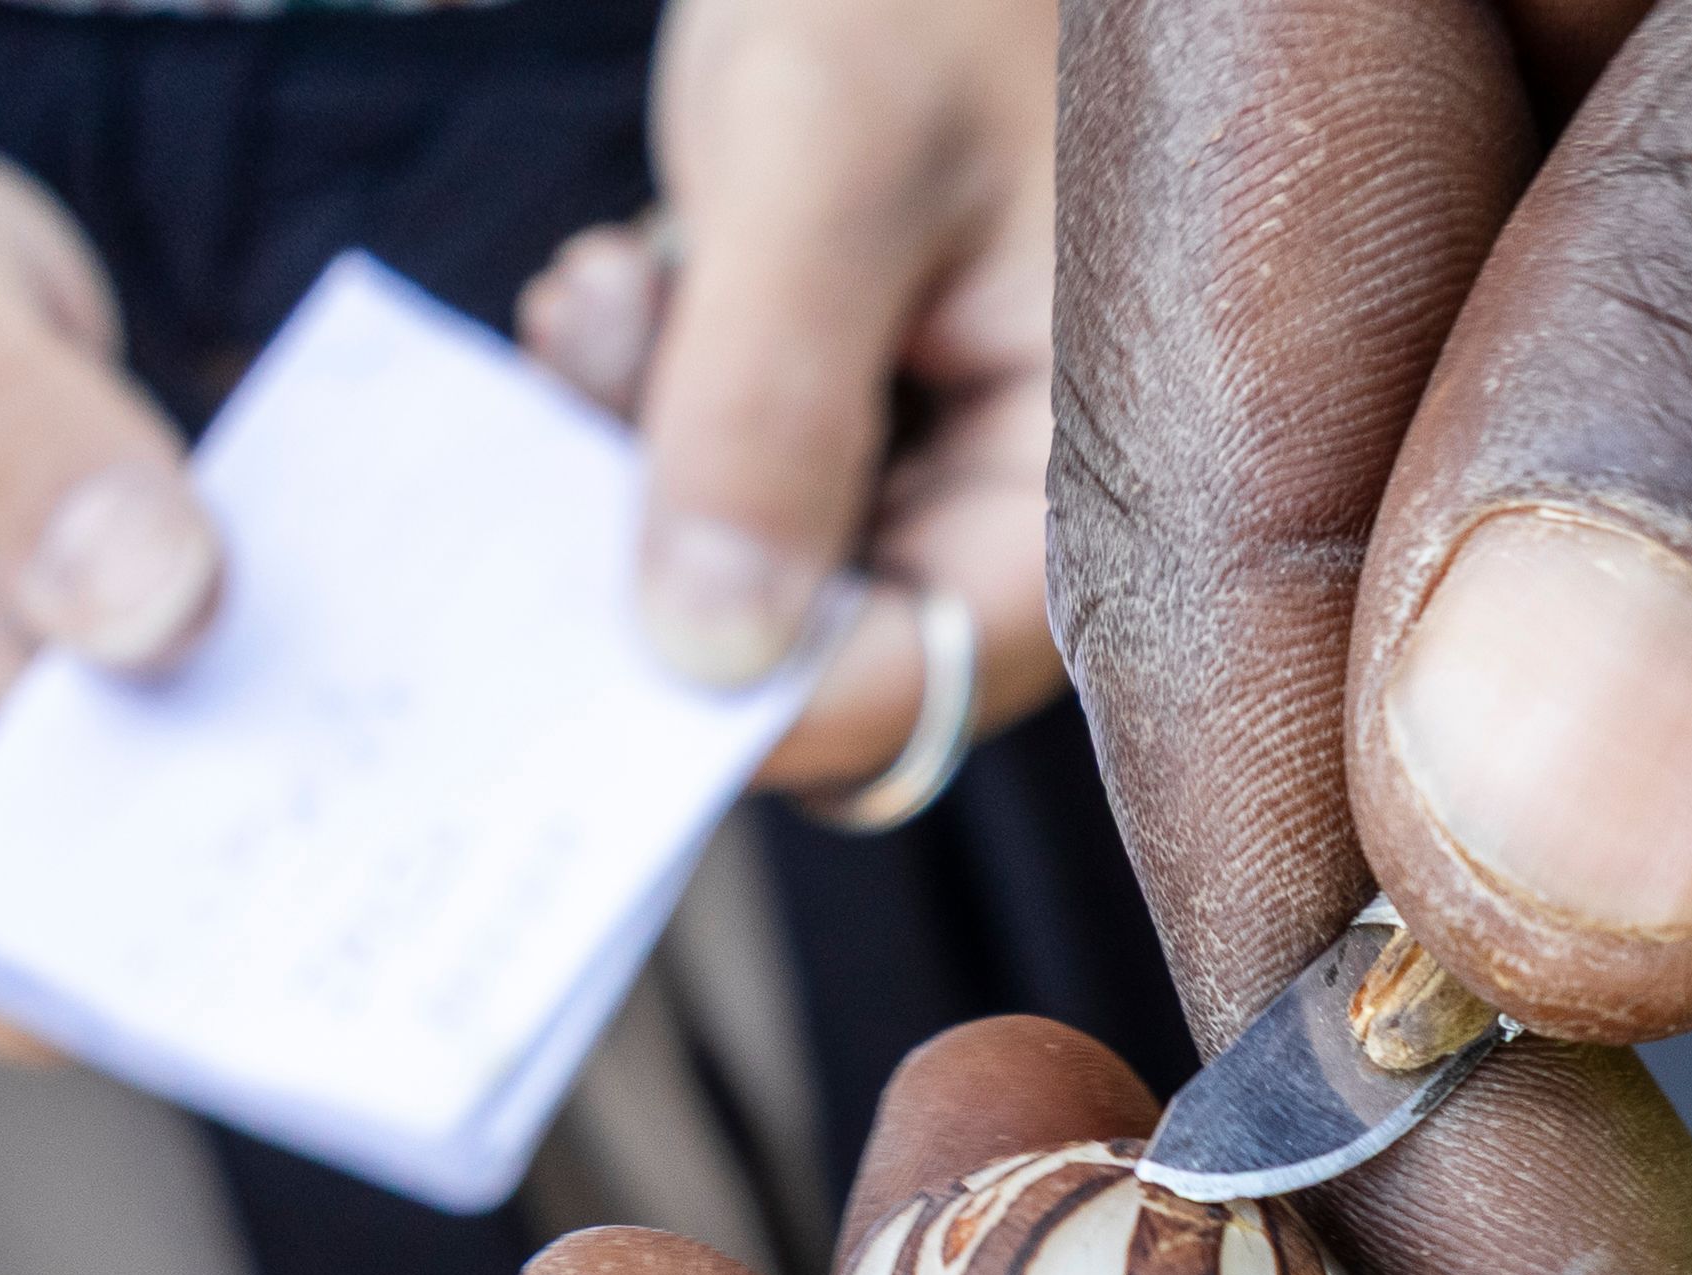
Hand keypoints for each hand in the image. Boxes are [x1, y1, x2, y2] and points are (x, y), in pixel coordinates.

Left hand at [516, 0, 1061, 798]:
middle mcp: (1020, 507)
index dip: (761, 699)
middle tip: (603, 366)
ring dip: (634, 468)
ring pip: (746, 583)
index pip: (926, 684)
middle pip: (825, 652)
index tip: (598, 641)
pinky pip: (715, 499)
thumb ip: (768, 403)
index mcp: (1093, 480)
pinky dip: (636, 414)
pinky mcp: (849, 428)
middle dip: (672, 550)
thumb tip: (704, 650)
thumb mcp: (828, 159)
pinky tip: (626, 287)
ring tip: (613, 297)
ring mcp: (931, 470)